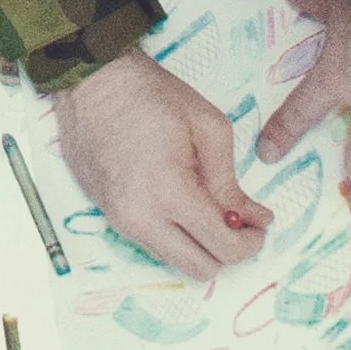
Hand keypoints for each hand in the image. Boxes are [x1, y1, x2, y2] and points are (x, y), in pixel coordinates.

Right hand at [53, 48, 272, 280]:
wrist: (90, 81)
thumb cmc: (151, 94)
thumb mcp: (208, 127)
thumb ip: (231, 182)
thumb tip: (252, 219)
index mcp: (169, 192)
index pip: (223, 247)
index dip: (251, 241)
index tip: (260, 222)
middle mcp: (140, 218)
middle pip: (200, 269)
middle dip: (228, 251)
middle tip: (239, 220)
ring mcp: (119, 221)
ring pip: (175, 261)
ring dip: (200, 245)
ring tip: (208, 206)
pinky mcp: (108, 217)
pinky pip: (152, 243)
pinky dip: (175, 234)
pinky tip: (180, 201)